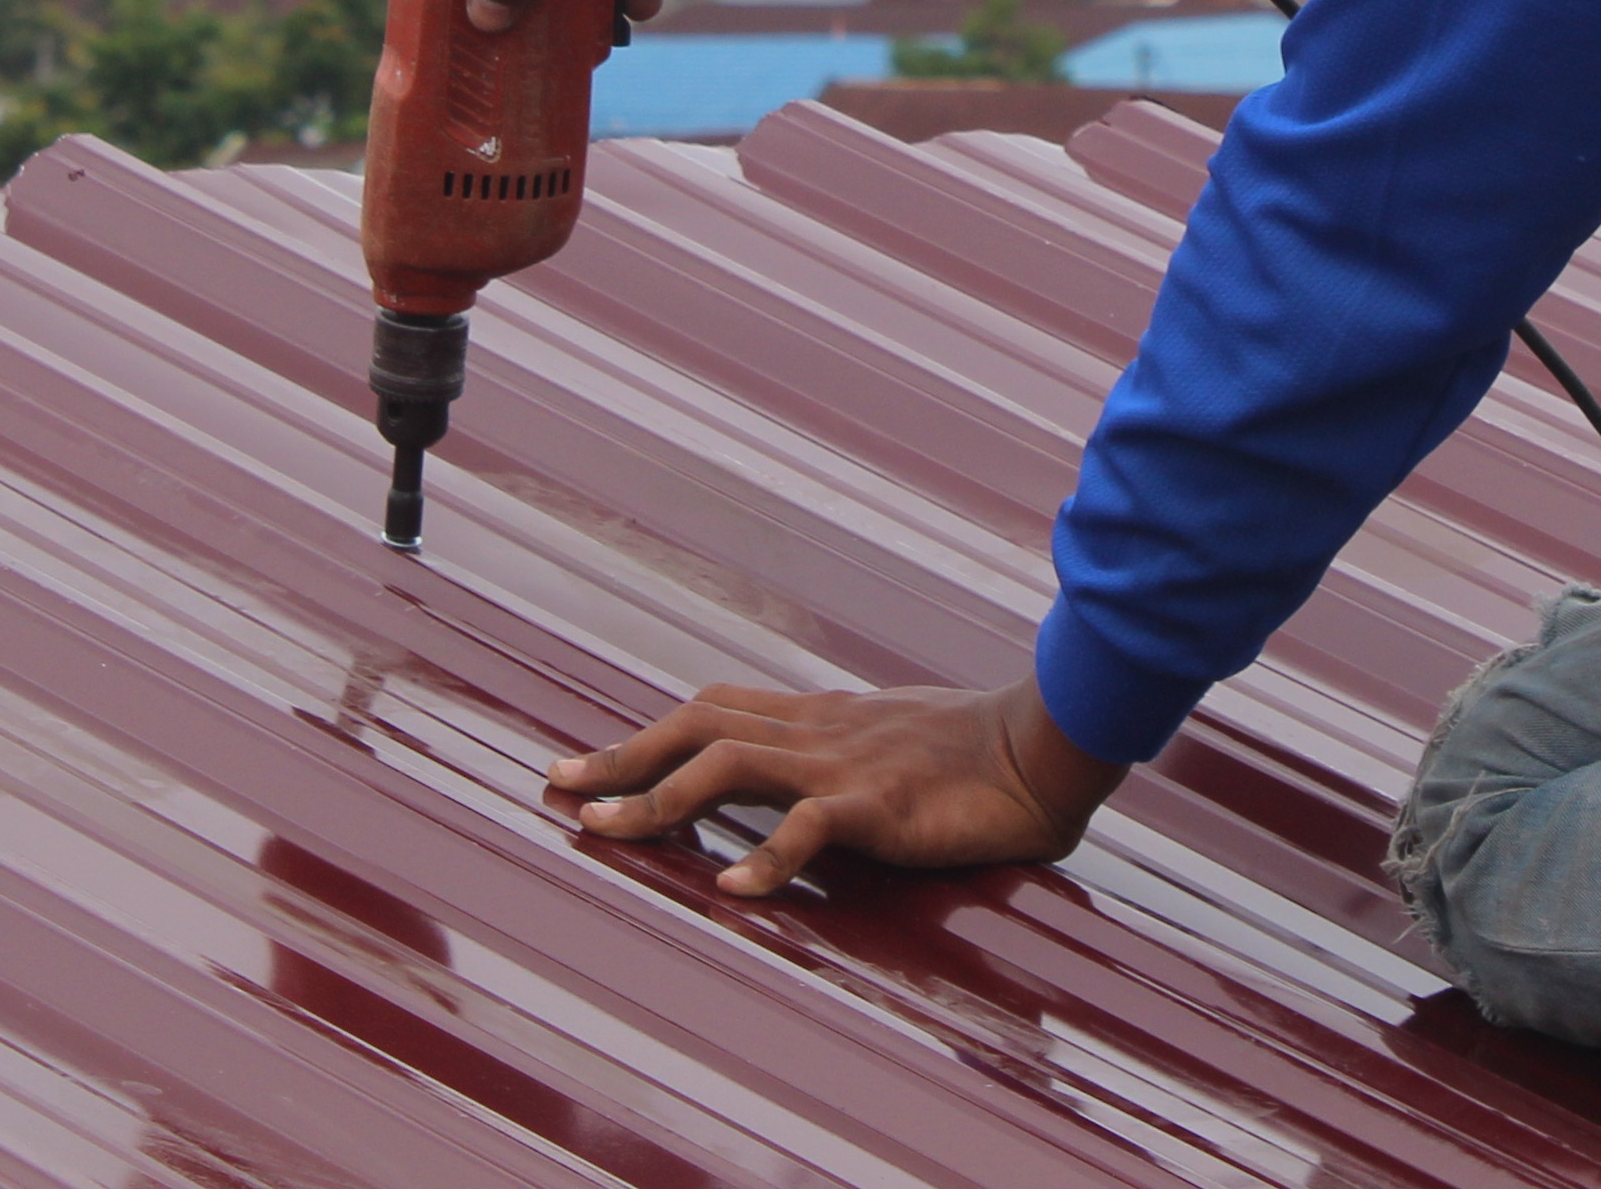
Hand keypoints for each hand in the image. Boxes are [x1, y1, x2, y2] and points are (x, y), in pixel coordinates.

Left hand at [545, 676, 1124, 898]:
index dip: (642, 736)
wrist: (1045, 745)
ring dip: (660, 798)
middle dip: (621, 759)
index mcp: (818, 717)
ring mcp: (846, 763)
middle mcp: (817, 731)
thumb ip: (836, 749)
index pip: (711, 712)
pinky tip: (732, 888)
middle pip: (697, 728)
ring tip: (605, 830)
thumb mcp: (887, 740)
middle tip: (555, 788)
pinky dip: (768, 856)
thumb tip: (792, 778)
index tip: (581, 766)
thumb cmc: (975, 750)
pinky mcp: (882, 803)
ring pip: (730, 765)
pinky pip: (812, 825)